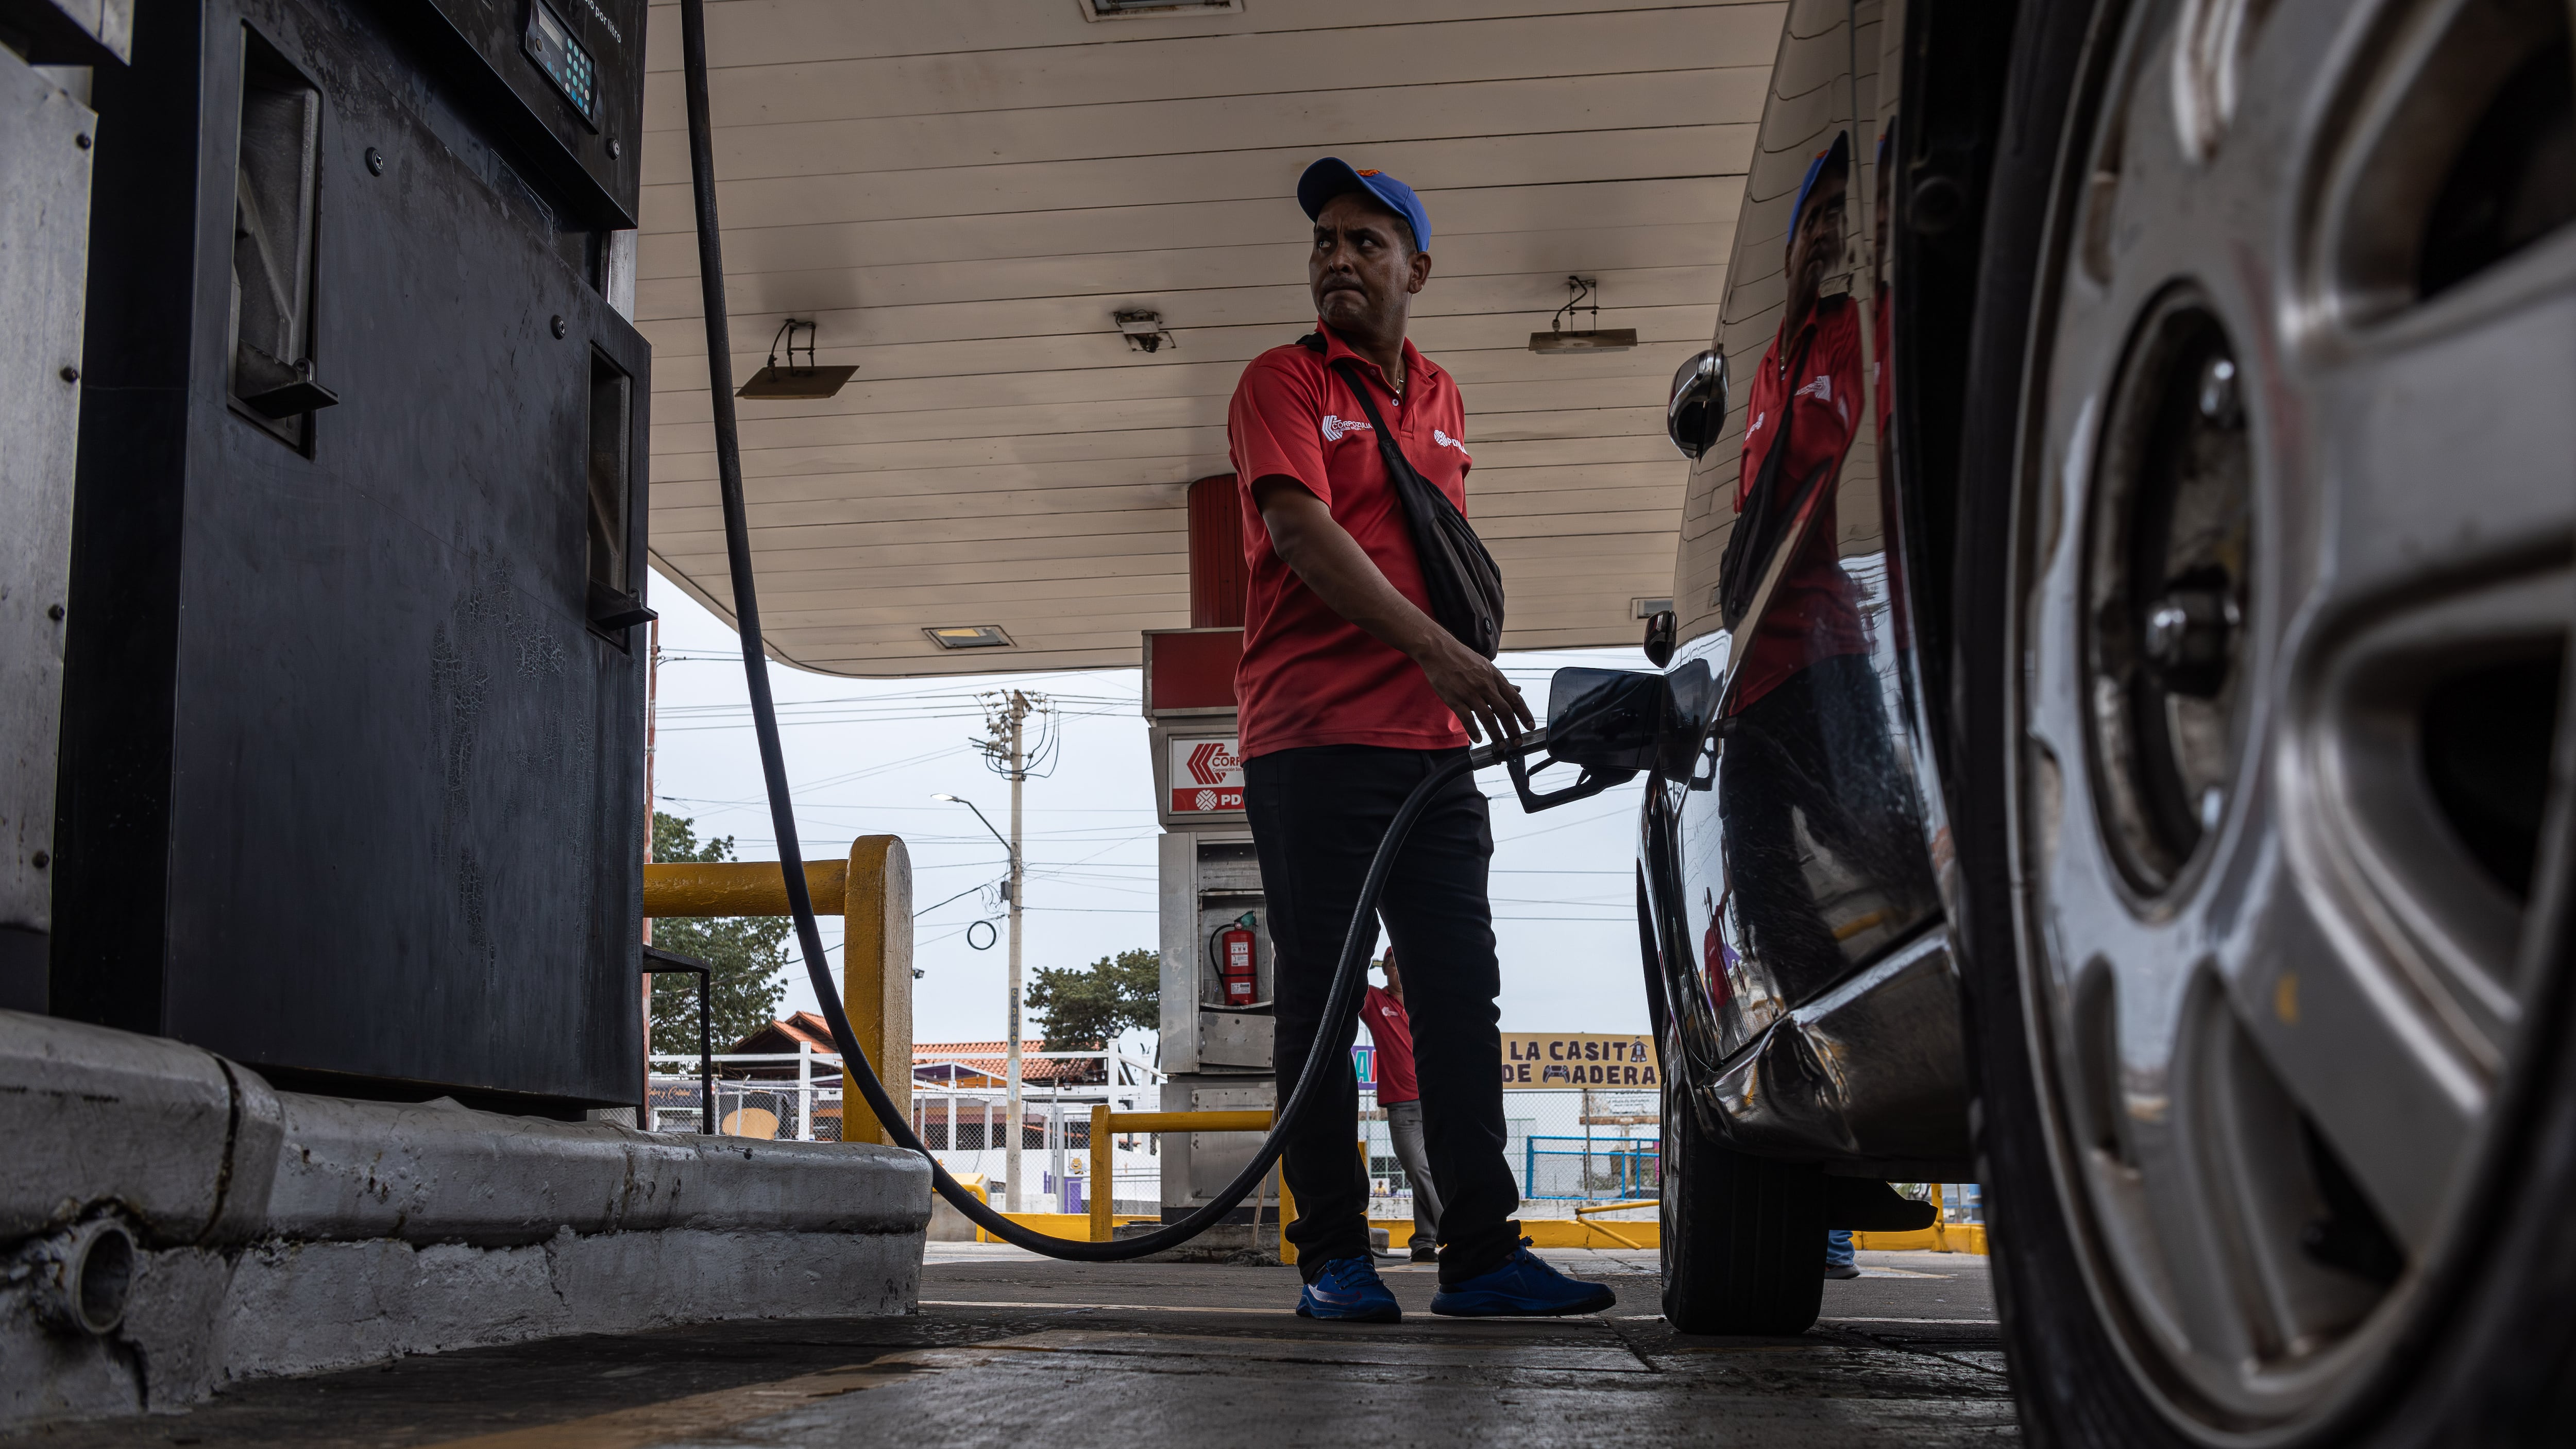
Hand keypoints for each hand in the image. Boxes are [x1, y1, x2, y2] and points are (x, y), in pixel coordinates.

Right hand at [1416, 634, 1532, 744]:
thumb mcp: (1487, 667)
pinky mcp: (1454, 698)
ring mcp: (1469, 692)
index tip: (1530, 726)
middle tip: (1518, 743)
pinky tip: (1478, 739)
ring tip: (1501, 745)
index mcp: (1495, 678)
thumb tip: (1518, 690)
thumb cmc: (1463, 658)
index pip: (1515, 699)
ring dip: (1496, 734)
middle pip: (1504, 711)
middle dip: (1513, 729)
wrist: (1438, 650)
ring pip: (1487, 717)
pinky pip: (1466, 718)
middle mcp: (1485, 685)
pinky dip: (1473, 730)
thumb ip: (1501, 682)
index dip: (1524, 714)